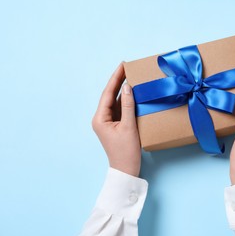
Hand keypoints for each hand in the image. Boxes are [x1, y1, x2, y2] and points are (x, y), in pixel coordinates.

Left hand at [92, 62, 141, 176]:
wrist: (126, 170)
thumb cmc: (126, 152)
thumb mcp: (129, 127)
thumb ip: (128, 106)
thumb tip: (127, 88)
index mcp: (100, 118)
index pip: (107, 93)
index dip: (115, 78)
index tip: (122, 65)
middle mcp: (101, 118)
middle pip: (110, 95)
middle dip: (118, 81)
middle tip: (127, 67)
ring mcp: (108, 122)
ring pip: (115, 101)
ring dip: (122, 90)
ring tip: (131, 76)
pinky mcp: (115, 125)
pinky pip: (120, 109)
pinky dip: (126, 100)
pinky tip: (133, 93)